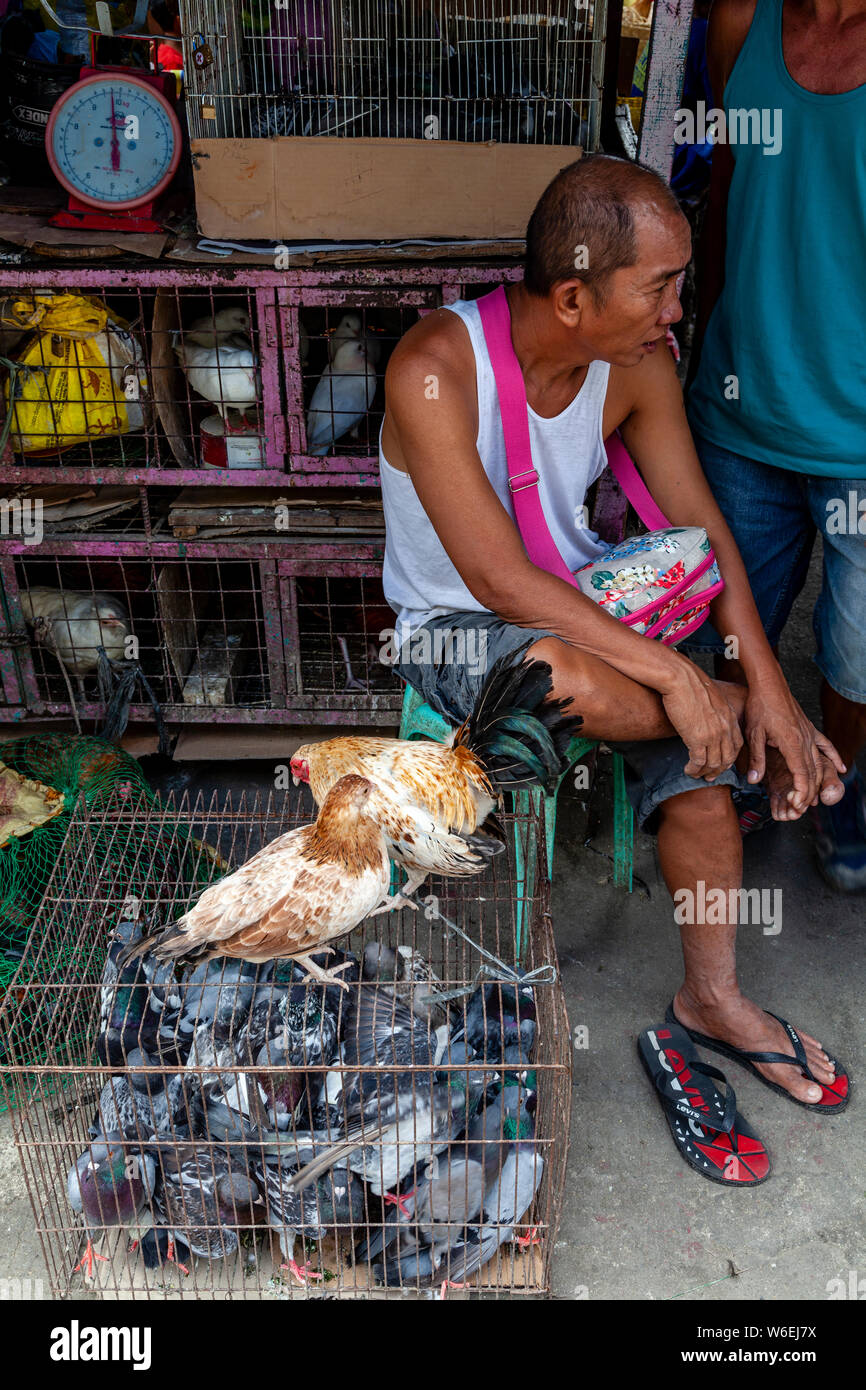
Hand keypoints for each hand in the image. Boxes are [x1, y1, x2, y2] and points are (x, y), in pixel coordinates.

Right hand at [660, 659, 743, 780]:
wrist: (679, 678)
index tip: (721, 763)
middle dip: (718, 770)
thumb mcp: (710, 695)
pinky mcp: (697, 738)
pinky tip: (688, 770)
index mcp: (729, 716)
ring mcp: (713, 734)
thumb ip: (713, 708)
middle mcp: (725, 727)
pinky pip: (699, 762)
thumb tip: (705, 716)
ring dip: (704, 772)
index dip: (729, 758)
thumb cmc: (689, 682)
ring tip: (696, 774)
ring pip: (713, 763)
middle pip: (727, 757)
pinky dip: (693, 769)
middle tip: (709, 776)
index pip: (737, 744)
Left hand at [744, 678, 845, 816]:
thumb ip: (756, 758)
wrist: (769, 684)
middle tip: (799, 809)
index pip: (802, 774)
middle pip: (812, 772)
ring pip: (818, 762)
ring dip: (817, 781)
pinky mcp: (809, 728)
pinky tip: (840, 768)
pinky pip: (825, 745)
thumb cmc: (760, 706)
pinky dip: (833, 757)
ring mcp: (809, 733)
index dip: (801, 792)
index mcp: (792, 742)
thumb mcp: (753, 734)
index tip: (797, 805)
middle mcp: (805, 740)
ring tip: (813, 798)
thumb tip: (753, 781)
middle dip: (808, 793)